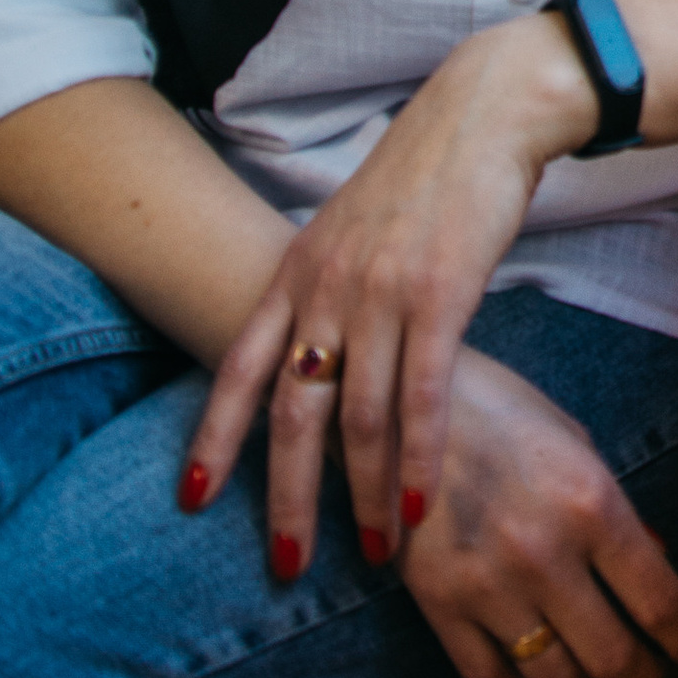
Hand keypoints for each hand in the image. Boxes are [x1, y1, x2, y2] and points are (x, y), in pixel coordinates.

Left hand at [185, 13, 596, 574]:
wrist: (485, 113)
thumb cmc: (428, 173)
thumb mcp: (352, 227)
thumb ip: (329, 287)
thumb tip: (322, 347)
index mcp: (296, 270)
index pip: (237, 367)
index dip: (214, 438)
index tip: (193, 499)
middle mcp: (325, 289)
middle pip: (291, 413)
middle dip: (286, 498)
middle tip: (287, 564)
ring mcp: (379, 294)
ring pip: (358, 419)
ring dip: (364, 495)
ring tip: (372, 553)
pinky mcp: (440, 298)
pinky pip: (422, 398)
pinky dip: (417, 462)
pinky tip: (417, 506)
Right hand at [399, 344, 677, 677]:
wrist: (399, 401)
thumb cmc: (501, 411)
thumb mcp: (576, 444)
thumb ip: (617, 511)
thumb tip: (659, 563)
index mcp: (591, 504)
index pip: (659, 600)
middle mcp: (543, 553)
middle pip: (612, 655)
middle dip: (643, 677)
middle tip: (651, 677)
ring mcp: (487, 585)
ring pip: (554, 677)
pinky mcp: (437, 604)